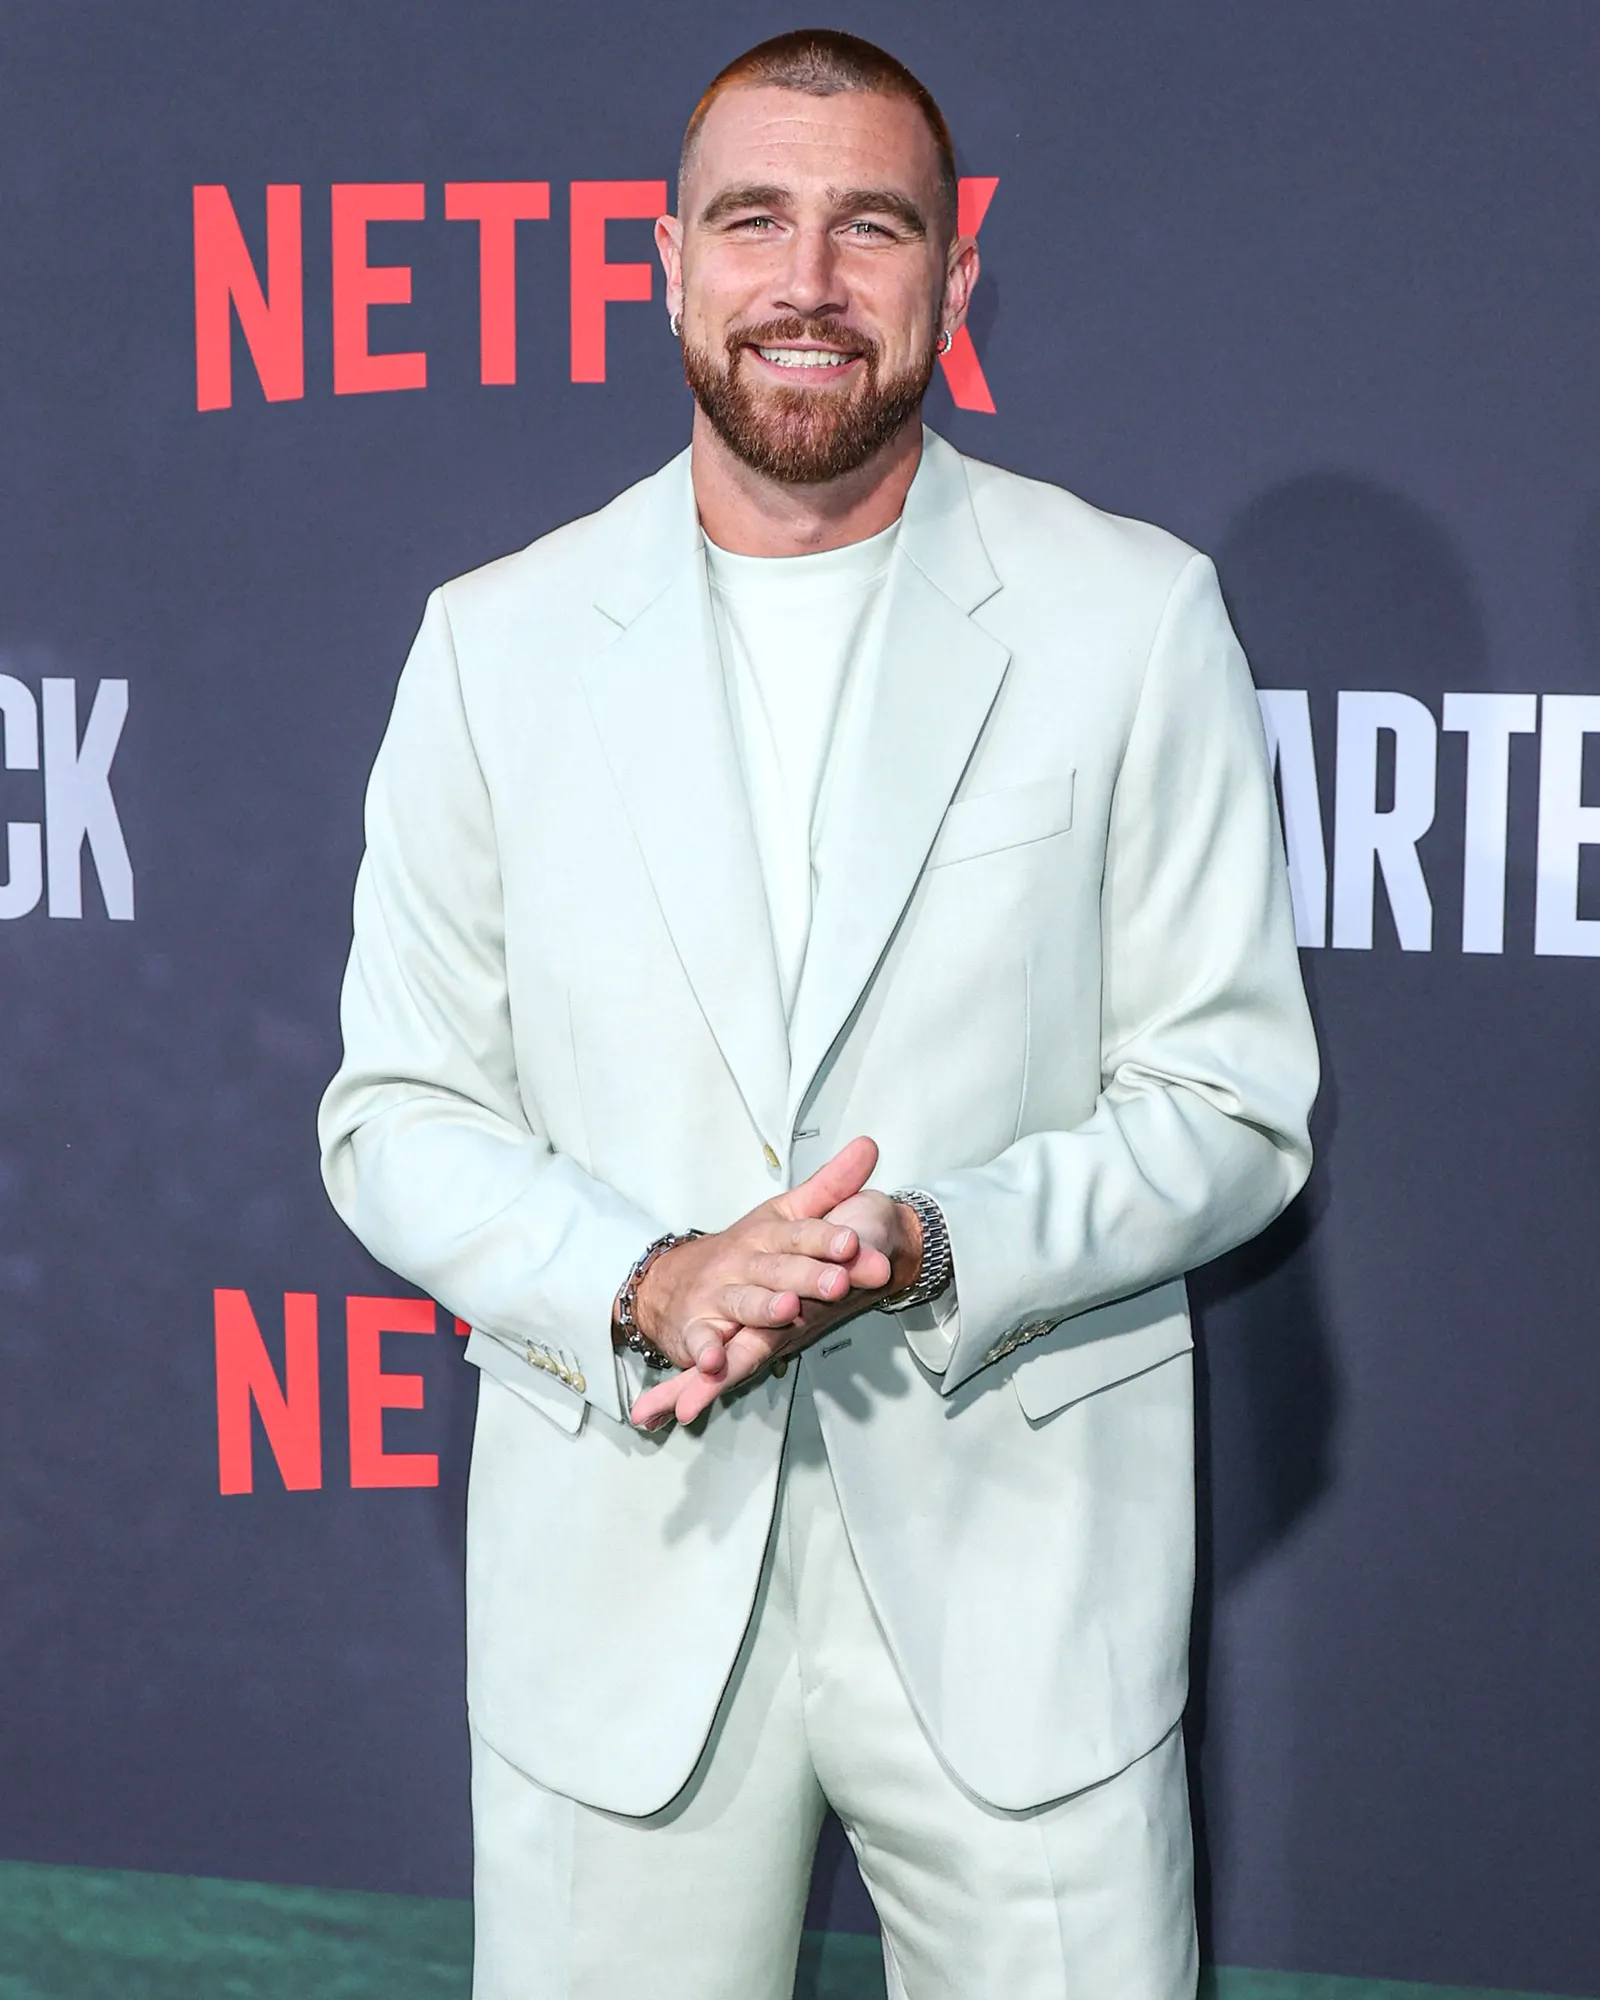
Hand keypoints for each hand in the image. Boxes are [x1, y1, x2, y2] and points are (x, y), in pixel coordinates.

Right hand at [624, 1137, 891, 1427]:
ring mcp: (719, 1295)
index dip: (825, 1238)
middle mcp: (744, 1263)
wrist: (670, 1280)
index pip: (801, 1234)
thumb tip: (870, 1146)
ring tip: (787, 1309)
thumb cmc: (744, 1250)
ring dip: (763, 1307)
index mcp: (769, 1235)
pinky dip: (706, 1352)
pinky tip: (715, 1360)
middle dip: (808, 1276)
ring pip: (744, 1302)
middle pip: (778, 1269)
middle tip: (839, 1283)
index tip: (852, 1241)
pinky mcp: (696, 1330)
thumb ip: (830, 1186)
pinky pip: (701, 1342)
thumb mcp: (786, 1214)